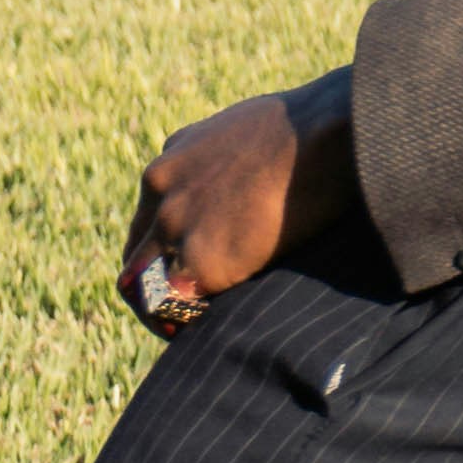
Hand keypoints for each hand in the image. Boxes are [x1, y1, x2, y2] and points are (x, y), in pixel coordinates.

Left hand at [119, 67, 358, 337]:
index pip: (150, 221)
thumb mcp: (251, 133)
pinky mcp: (202, 261)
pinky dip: (188, 324)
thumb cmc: (313, 129)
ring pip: (143, 286)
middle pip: (136, 256)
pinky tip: (212, 333)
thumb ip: (235, 161)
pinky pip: (175, 307)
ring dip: (164, 312)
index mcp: (174, 160)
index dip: (166, 252)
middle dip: (155, 286)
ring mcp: (176, 226)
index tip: (188, 272)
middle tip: (185, 312)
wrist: (326, 134)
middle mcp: (162, 192)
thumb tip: (263, 179)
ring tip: (195, 333)